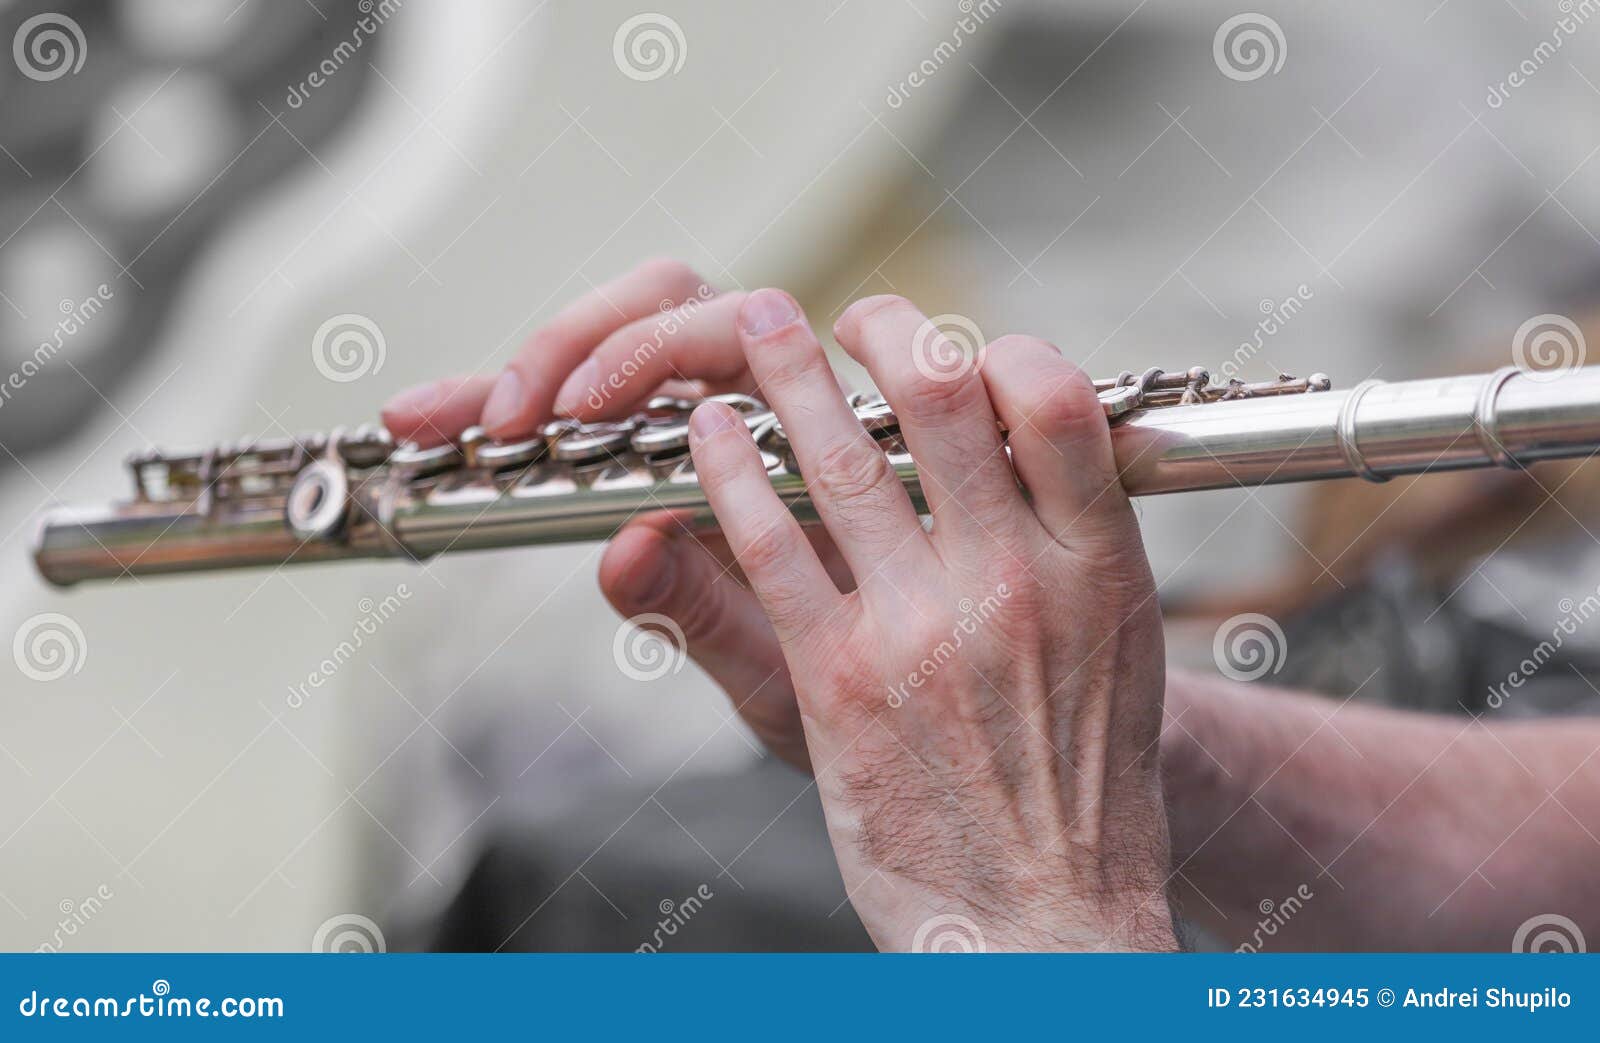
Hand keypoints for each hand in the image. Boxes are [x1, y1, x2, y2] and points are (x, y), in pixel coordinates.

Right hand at [380, 261, 841, 768]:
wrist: (881, 725)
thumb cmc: (849, 687)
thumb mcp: (776, 669)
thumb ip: (708, 611)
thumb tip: (625, 548)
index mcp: (809, 435)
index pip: (728, 331)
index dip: (645, 350)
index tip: (575, 409)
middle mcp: (760, 404)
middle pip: (659, 305)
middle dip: (567, 345)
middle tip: (500, 418)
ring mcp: (702, 418)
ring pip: (608, 341)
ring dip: (517, 371)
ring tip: (431, 419)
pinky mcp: (648, 451)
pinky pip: (574, 407)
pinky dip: (497, 403)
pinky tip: (433, 427)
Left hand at [683, 289, 1176, 951]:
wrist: (1047, 915)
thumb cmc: (1082, 782)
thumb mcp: (1116, 649)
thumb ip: (1073, 536)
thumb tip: (1027, 431)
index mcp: (1096, 568)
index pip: (1056, 402)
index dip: (997, 349)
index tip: (956, 347)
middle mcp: (1013, 585)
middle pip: (940, 404)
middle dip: (881, 333)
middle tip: (848, 315)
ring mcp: (922, 629)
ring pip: (842, 460)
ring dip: (786, 375)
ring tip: (760, 325)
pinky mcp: (840, 680)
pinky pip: (769, 551)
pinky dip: (726, 478)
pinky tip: (708, 435)